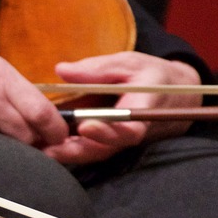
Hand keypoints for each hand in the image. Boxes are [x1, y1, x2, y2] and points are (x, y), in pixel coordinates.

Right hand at [0, 18, 69, 148]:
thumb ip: (5, 85)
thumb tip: (35, 112)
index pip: (42, 113)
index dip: (56, 133)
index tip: (58, 140)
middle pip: (27, 138)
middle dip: (34, 148)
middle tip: (33, 151)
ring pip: (2, 150)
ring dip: (7, 154)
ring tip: (2, 153)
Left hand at [47, 51, 201, 164]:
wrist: (175, 94)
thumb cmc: (151, 75)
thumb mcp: (129, 62)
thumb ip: (97, 68)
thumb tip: (61, 70)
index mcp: (145, 110)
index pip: (130, 129)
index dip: (109, 131)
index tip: (85, 126)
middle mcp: (135, 132)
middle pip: (107, 148)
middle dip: (78, 150)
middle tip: (50, 148)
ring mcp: (123, 142)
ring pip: (97, 153)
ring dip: (70, 154)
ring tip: (42, 150)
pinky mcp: (113, 144)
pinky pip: (93, 151)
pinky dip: (71, 151)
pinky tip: (47, 147)